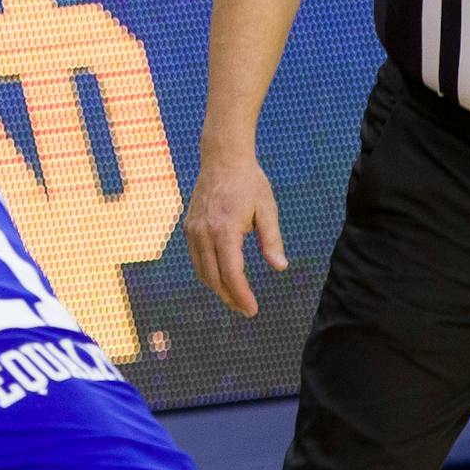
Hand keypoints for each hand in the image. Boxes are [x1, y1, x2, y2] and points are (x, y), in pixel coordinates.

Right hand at [184, 151, 287, 317]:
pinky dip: (208, 274)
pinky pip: (196, 259)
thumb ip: (272, 240)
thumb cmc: (249, 183)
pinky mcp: (189, 228)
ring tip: (235, 298)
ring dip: (218, 288)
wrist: (222, 159)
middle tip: (247, 310)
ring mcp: (193, 231)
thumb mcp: (267, 209)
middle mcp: (204, 233)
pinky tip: (222, 278)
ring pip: (202, 271)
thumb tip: (280, 267)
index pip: (231, 273)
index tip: (252, 310)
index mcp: (225, 230)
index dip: (241, 295)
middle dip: (230, 297)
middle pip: (213, 278)